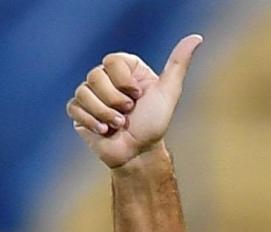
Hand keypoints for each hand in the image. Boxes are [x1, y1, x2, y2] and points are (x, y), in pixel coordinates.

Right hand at [66, 34, 202, 169]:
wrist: (138, 153)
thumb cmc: (154, 124)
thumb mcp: (168, 92)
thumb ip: (178, 64)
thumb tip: (196, 38)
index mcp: (125, 69)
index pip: (112, 60)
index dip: (123, 81)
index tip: (137, 96)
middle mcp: (106, 79)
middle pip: (95, 76)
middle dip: (115, 100)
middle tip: (128, 114)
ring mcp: (91, 95)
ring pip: (84, 92)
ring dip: (105, 114)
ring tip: (118, 125)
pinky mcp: (79, 112)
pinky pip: (74, 107)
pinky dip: (91, 121)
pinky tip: (104, 131)